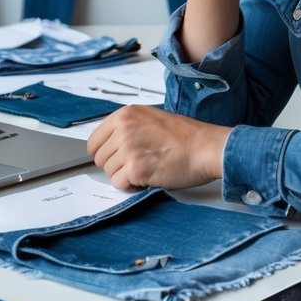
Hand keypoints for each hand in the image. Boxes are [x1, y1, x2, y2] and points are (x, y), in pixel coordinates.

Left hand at [87, 105, 231, 190]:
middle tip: (137, 164)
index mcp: (126, 114)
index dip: (105, 153)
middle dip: (116, 165)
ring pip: (109, 172)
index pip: (94, 140)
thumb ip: (128, 128)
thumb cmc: (185, 136)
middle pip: (100, 158)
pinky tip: (148, 178)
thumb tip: (111, 145)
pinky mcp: (136, 169)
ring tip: (146, 168)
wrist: (206, 147)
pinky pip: (120, 184)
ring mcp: (129, 149)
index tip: (116, 158)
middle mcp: (124, 129)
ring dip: (125, 175)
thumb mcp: (152, 118)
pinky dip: (132, 185)